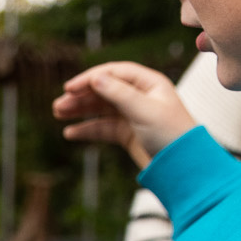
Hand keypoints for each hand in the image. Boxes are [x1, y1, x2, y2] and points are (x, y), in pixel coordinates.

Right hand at [52, 62, 197, 168]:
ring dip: (80, 110)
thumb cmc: (170, 134)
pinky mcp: (128, 133)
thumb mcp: (143, 111)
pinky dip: (87, 129)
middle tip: (58, 104)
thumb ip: (118, 93)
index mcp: (149, 83)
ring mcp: (133, 115)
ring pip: (101, 108)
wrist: (182, 166)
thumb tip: (95, 78)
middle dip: (81, 96)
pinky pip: (103, 127)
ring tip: (58, 114)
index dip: (90, 78)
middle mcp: (140, 96)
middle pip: (104, 90)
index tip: (69, 88)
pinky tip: (70, 133)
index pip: (114, 73)